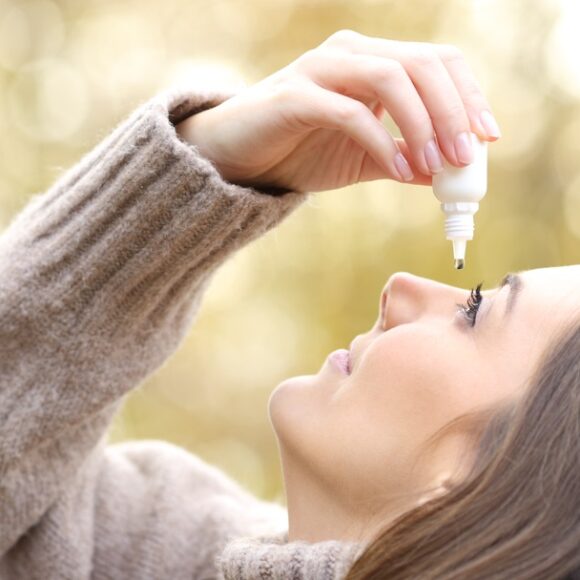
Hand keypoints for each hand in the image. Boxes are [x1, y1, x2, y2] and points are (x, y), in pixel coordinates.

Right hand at [176, 30, 500, 192]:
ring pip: (392, 78)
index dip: (469, 96)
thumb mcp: (362, 158)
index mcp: (371, 61)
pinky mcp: (297, 95)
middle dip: (454, 111)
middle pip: (423, 64)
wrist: (236, 159)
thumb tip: (444, 176)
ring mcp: (321, 69)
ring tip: (438, 166)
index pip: (436, 62)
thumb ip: (402, 160)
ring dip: (424, 124)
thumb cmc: (298, 153)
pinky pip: (352, 112)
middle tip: (468, 157)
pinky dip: (383, 141)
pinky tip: (399, 169)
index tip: (489, 137)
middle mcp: (350, 53)